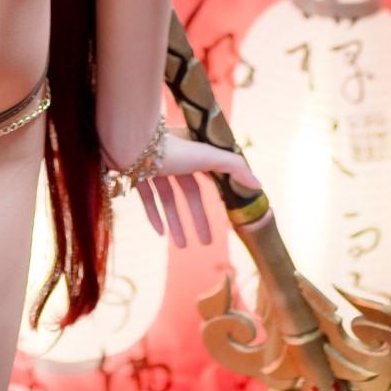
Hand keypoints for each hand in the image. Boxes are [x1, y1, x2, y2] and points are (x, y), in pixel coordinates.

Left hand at [135, 128, 260, 248]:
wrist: (132, 143)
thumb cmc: (173, 149)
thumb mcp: (208, 156)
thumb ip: (234, 168)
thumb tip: (258, 184)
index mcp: (193, 153)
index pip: (208, 179)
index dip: (216, 198)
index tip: (223, 217)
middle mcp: (174, 159)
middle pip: (189, 194)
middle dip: (197, 219)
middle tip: (206, 243)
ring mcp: (154, 167)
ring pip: (168, 199)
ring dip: (176, 223)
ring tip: (182, 247)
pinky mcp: (136, 175)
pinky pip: (147, 198)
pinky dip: (154, 216)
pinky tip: (160, 234)